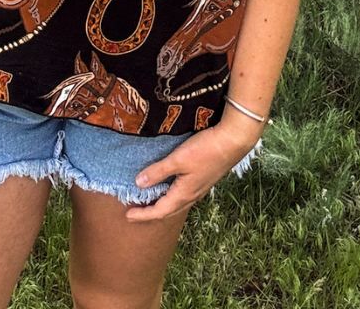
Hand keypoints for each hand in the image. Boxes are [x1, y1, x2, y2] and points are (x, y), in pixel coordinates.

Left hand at [122, 121, 262, 221]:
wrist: (231, 143)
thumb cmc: (204, 150)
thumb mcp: (177, 160)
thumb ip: (158, 171)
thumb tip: (138, 184)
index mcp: (184, 194)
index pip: (160, 211)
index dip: (143, 214)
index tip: (128, 216)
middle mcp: (191, 196)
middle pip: (168, 211)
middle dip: (151, 214)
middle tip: (135, 213)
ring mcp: (198, 189)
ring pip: (176, 204)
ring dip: (161, 205)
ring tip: (148, 202)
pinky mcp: (202, 180)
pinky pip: (182, 195)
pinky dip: (170, 196)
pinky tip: (167, 188)